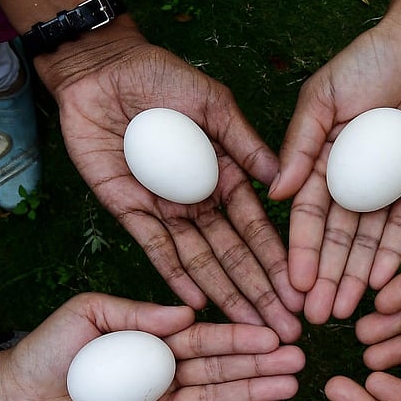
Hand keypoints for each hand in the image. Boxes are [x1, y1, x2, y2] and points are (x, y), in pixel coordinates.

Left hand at [0, 292, 304, 400]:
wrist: (11, 397)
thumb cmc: (47, 349)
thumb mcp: (89, 314)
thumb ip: (137, 312)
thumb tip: (188, 313)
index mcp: (155, 340)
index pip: (208, 338)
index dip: (243, 336)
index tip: (279, 333)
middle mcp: (165, 374)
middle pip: (222, 369)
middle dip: (261, 365)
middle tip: (300, 362)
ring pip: (214, 399)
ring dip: (252, 393)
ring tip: (289, 389)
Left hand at [41, 30, 304, 342]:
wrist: (100, 69)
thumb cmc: (160, 76)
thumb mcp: (212, 104)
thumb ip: (243, 142)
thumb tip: (281, 182)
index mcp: (226, 177)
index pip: (256, 229)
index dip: (278, 262)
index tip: (300, 293)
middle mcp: (200, 202)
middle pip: (233, 256)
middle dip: (260, 293)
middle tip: (285, 331)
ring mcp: (165, 210)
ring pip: (200, 262)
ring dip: (225, 295)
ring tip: (249, 328)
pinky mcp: (129, 211)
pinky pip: (155, 250)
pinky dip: (174, 276)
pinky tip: (196, 304)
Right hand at [270, 16, 400, 322]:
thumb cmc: (367, 61)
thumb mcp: (322, 97)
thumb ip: (300, 145)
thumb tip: (276, 194)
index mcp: (321, 164)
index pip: (309, 218)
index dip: (302, 252)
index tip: (293, 286)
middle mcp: (352, 184)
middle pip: (338, 240)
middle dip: (327, 278)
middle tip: (317, 317)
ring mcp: (387, 189)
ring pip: (369, 243)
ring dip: (357, 278)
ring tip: (345, 311)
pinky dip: (395, 256)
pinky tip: (382, 285)